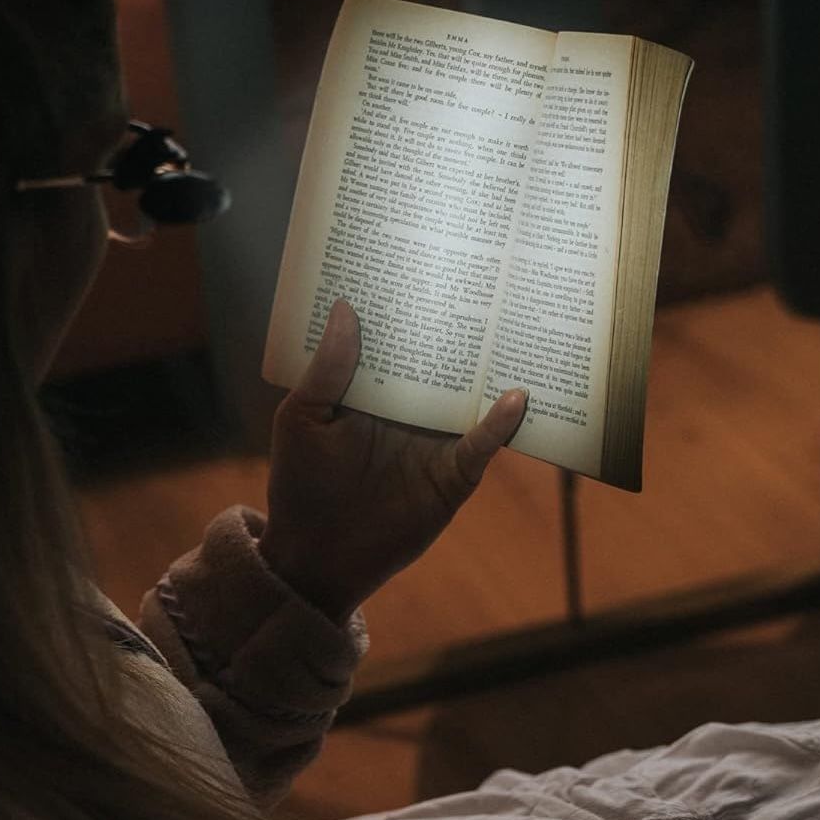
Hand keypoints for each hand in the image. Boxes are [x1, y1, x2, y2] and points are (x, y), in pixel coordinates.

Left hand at [257, 298, 527, 621]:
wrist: (317, 558)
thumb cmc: (300, 486)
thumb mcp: (302, 420)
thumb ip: (328, 370)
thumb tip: (344, 307)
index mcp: (372, 391)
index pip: (398, 340)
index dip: (411, 308)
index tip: (427, 262)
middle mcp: (409, 410)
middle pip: (443, 362)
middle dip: (463, 328)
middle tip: (486, 279)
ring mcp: (434, 440)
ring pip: (469, 397)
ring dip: (492, 369)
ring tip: (519, 327)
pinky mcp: (452, 474)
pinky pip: (480, 445)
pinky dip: (498, 424)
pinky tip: (513, 399)